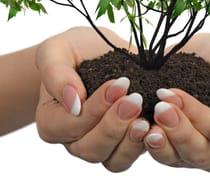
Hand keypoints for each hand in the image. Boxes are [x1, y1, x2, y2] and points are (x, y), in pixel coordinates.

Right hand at [35, 27, 148, 171]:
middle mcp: (75, 138)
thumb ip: (56, 74)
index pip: (71, 125)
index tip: (119, 85)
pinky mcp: (124, 139)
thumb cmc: (73, 50)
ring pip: (114, 159)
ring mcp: (101, 142)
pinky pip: (133, 154)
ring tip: (145, 119)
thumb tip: (73, 103)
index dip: (96, 109)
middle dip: (114, 125)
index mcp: (52, 120)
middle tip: (134, 99)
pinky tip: (156, 124)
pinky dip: (146, 143)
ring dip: (130, 140)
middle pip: (92, 148)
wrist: (96, 50)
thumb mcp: (56, 51)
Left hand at [144, 33, 209, 170]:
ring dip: (160, 141)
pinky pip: (158, 150)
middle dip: (179, 130)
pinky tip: (136, 125)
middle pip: (200, 154)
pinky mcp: (170, 141)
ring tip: (145, 122)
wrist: (209, 53)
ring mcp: (192, 148)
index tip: (177, 95)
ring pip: (176, 158)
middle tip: (161, 106)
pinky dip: (144, 140)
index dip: (201, 119)